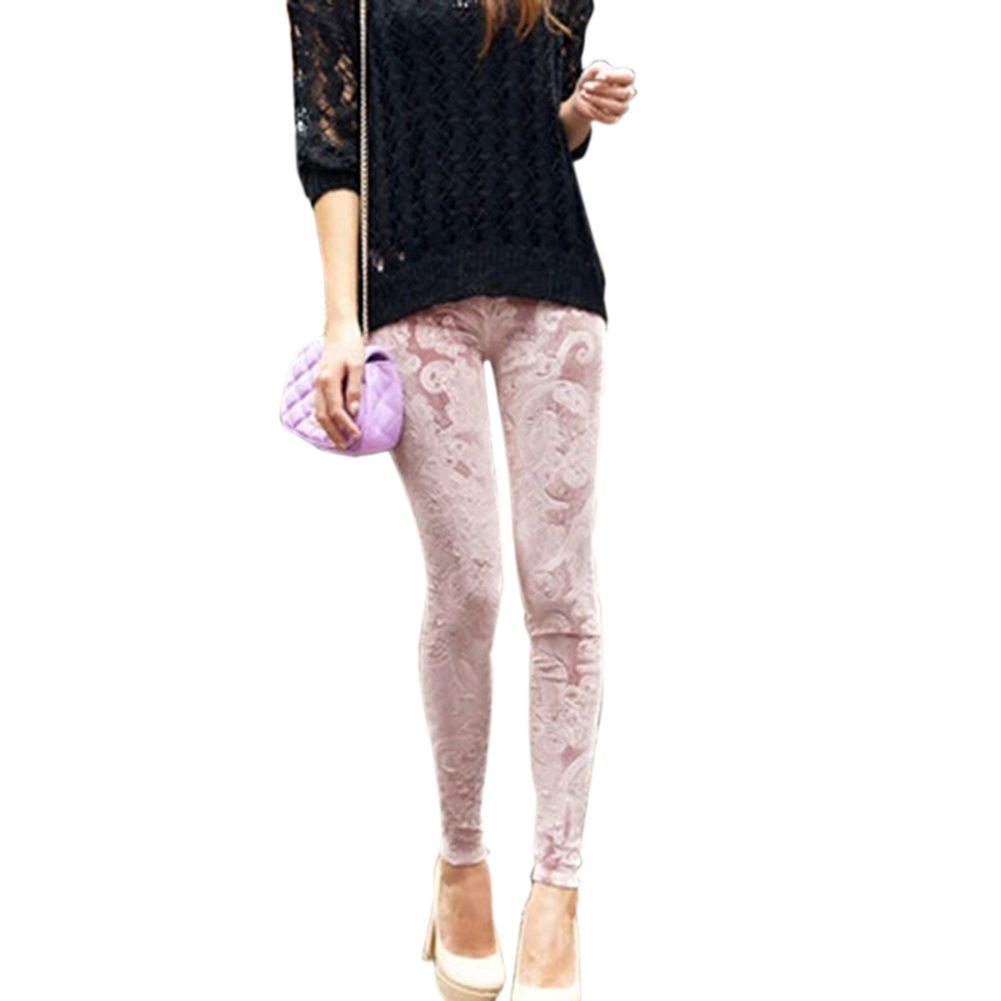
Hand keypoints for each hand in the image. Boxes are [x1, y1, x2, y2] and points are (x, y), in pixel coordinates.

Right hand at [314, 317, 364, 448]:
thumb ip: (354, 389)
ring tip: (338, 441)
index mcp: (328, 381)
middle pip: (323, 416)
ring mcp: (317, 384)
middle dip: (334, 433)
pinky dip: (324, 419)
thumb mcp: (357, 366)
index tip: (357, 435)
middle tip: (346, 446)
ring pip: (318, 413)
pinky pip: (319, 406)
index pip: (336, 411)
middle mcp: (319, 385)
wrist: (338, 329)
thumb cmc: (350, 345)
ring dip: (328, 429)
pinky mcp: (320, 384)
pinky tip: (331, 426)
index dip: (346, 426)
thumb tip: (354, 411)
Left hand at [572, 61, 636, 124]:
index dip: (614, 77)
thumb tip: (602, 78)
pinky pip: (609, 118)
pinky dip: (596, 111)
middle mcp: (627, 93)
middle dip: (603, 90)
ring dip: (599, 100)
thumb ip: (600, 68)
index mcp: (626, 79)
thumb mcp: (593, 69)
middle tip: (586, 86)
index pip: (628, 77)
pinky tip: (588, 104)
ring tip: (584, 94)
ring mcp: (622, 107)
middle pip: (623, 93)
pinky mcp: (614, 119)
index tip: (598, 77)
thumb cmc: (591, 80)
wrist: (581, 96)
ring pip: (618, 106)